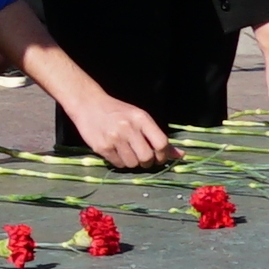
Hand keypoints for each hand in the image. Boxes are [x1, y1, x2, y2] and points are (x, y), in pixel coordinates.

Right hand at [58, 83, 176, 171]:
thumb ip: (158, 136)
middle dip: (148, 162)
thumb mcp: (140, 118)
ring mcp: (114, 138)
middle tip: (143, 158)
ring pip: (133, 164)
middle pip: (147, 157)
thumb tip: (180, 155)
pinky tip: (117, 152)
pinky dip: (121, 162)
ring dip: (133, 163)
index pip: (161, 143)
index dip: (163, 155)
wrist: (89, 104)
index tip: (159, 157)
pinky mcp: (102, 147)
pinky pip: (118, 164)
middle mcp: (128, 128)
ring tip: (128, 153)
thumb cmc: (118, 111)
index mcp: (141, 118)